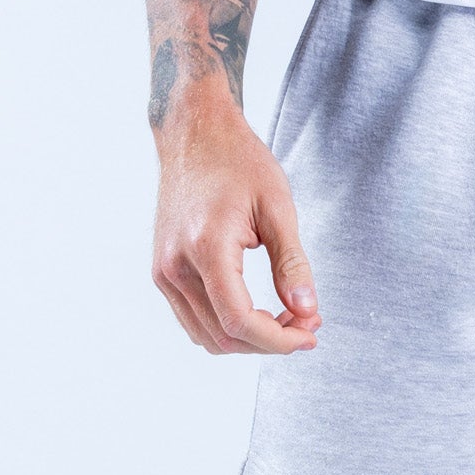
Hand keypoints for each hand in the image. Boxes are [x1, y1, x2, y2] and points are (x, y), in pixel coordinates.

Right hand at [151, 94, 320, 354]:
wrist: (195, 133)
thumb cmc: (239, 160)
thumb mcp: (276, 205)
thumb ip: (291, 262)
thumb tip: (307, 311)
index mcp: (206, 248)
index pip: (239, 321)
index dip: (278, 339)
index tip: (312, 333)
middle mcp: (175, 267)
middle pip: (222, 336)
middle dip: (269, 341)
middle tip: (308, 322)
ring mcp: (163, 272)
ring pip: (205, 335)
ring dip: (248, 338)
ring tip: (288, 316)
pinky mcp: (162, 271)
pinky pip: (193, 318)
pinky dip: (225, 325)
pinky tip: (258, 309)